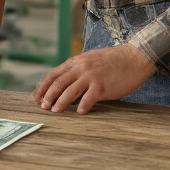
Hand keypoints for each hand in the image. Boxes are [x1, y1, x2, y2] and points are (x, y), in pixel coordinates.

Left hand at [32, 44, 156, 113]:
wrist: (134, 57)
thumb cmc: (113, 60)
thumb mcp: (90, 59)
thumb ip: (77, 68)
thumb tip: (65, 82)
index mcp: (76, 62)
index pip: (53, 74)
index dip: (42, 87)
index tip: (36, 97)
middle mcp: (81, 68)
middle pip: (58, 83)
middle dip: (48, 96)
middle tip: (43, 107)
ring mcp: (91, 76)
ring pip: (70, 91)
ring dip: (60, 102)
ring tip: (55, 111)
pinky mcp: (102, 85)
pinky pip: (89, 98)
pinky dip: (83, 106)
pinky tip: (79, 112)